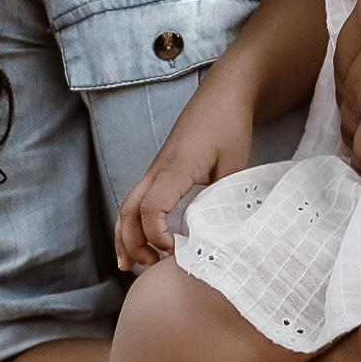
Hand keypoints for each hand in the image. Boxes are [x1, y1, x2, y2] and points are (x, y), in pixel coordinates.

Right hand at [114, 76, 253, 270]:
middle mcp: (158, 169)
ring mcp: (155, 169)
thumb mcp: (234, 163)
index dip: (156, 234)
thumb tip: (209, 233)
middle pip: (130, 210)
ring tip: (131, 265)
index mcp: (176, 166)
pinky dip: (132, 223)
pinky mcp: (159, 170)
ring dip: (126, 236)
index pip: (151, 206)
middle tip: (151, 266)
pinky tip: (138, 241)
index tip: (174, 250)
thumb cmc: (229, 126)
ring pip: (127, 206)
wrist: (222, 94)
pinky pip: (137, 199)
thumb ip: (220, 197)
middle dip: (133, 243)